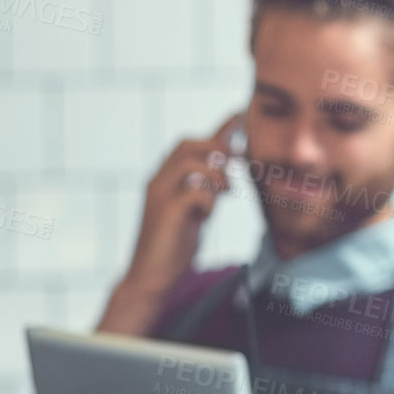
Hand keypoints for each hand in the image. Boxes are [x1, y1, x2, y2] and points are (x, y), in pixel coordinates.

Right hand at [120, 111, 242, 302]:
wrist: (152, 277)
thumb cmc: (176, 244)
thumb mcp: (196, 211)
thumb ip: (206, 190)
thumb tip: (226, 173)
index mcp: (165, 179)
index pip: (190, 144)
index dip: (217, 130)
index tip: (241, 116)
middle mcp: (158, 182)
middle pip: (186, 145)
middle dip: (216, 149)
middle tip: (235, 165)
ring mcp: (160, 196)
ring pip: (189, 163)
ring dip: (215, 175)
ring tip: (225, 193)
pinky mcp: (166, 215)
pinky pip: (193, 193)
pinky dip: (208, 200)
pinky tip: (207, 214)